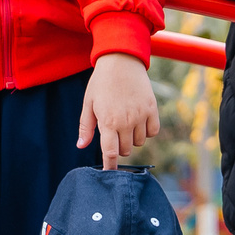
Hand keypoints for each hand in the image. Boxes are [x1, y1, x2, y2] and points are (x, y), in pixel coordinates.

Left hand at [77, 52, 161, 168]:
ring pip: (139, 142)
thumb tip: (81, 146)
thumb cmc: (101, 82)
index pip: (110, 153)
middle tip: (113, 132)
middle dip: (118, 147)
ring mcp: (141, 115)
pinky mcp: (152, 109)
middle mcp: (126, 121)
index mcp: (108, 122)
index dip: (110, 167)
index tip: (109, 174)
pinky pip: (153, 132)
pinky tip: (138, 121)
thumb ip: (86, 127)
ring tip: (125, 123)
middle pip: (124, 150)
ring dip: (131, 138)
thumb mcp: (88, 103)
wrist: (121, 60)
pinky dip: (147, 131)